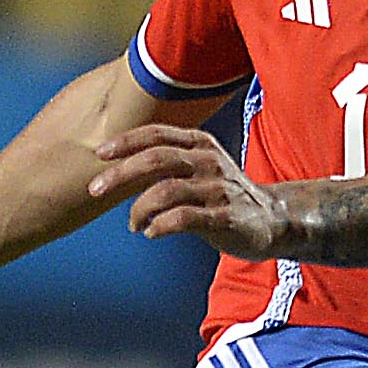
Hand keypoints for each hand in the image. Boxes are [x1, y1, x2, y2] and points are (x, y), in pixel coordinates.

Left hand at [96, 126, 292, 259]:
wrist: (273, 219)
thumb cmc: (223, 194)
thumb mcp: (198, 167)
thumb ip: (165, 163)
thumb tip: (117, 170)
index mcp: (199, 143)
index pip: (157, 134)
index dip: (126, 142)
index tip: (99, 154)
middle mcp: (208, 161)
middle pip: (156, 159)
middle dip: (120, 173)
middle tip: (95, 189)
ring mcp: (218, 189)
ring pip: (166, 191)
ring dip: (139, 209)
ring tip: (133, 224)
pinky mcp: (225, 217)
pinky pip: (184, 219)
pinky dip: (160, 226)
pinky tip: (152, 233)